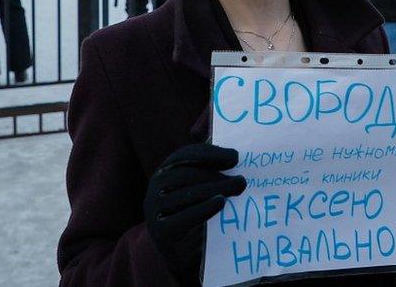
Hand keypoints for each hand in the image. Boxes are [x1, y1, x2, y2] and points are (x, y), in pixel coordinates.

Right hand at [144, 143, 245, 278]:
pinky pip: (184, 217)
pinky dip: (204, 208)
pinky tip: (220, 202)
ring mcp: (154, 209)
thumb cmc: (192, 213)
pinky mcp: (161, 231)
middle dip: (216, 174)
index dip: (209, 153)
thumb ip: (206, 165)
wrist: (178, 254)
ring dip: (215, 188)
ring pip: (186, 194)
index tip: (234, 157)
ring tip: (238, 188)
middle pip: (186, 175)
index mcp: (164, 171)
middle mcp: (155, 187)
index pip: (184, 155)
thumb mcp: (198, 189)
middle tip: (241, 180)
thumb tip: (218, 142)